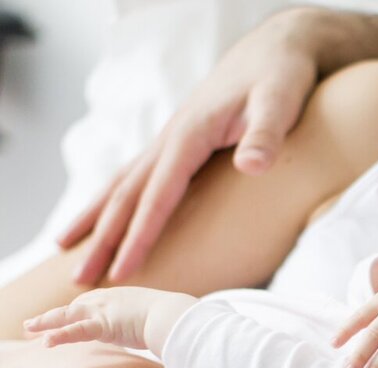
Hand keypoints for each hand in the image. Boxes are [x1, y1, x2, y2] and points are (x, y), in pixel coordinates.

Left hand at [23, 287, 196, 354]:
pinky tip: (45, 342)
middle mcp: (110, 299)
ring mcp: (105, 310)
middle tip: (35, 325)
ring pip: (68, 316)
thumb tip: (173, 338)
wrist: (180, 316)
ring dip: (46, 322)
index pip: (93, 304)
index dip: (76, 312)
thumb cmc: (180, 320)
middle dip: (55, 316)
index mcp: (123, 297)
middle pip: (75, 308)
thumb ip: (160, 327)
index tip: (64, 319)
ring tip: (29, 329)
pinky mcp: (104, 324)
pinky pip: (77, 331)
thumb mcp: (166, 320)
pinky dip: (60, 335)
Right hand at [57, 10, 319, 285]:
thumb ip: (268, 135)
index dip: (140, 237)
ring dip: (97, 220)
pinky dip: (115, 200)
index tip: (123, 273)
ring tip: (68, 251)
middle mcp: (170, 138)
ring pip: (123, 184)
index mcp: (190, 135)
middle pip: (126, 195)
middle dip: (102, 239)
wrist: (279, 49)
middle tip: (78, 281)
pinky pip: (138, 177)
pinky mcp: (180, 141)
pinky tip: (105, 217)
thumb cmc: (282, 77)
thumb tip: (253, 166)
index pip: (158, 196)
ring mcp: (171, 139)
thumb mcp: (281, 102)